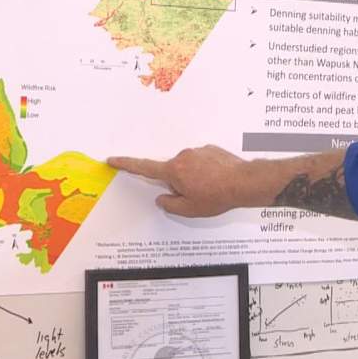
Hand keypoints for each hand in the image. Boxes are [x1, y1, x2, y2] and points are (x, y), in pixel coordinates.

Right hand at [108, 146, 255, 217]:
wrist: (244, 182)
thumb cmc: (218, 196)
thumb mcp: (190, 209)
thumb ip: (170, 204)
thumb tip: (163, 198)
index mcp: (174, 171)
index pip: (144, 167)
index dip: (126, 164)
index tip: (113, 159)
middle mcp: (184, 156)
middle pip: (172, 172)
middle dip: (180, 184)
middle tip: (198, 195)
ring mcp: (198, 151)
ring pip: (189, 167)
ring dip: (196, 177)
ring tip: (212, 188)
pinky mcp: (211, 149)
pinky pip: (203, 162)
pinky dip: (207, 172)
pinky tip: (219, 180)